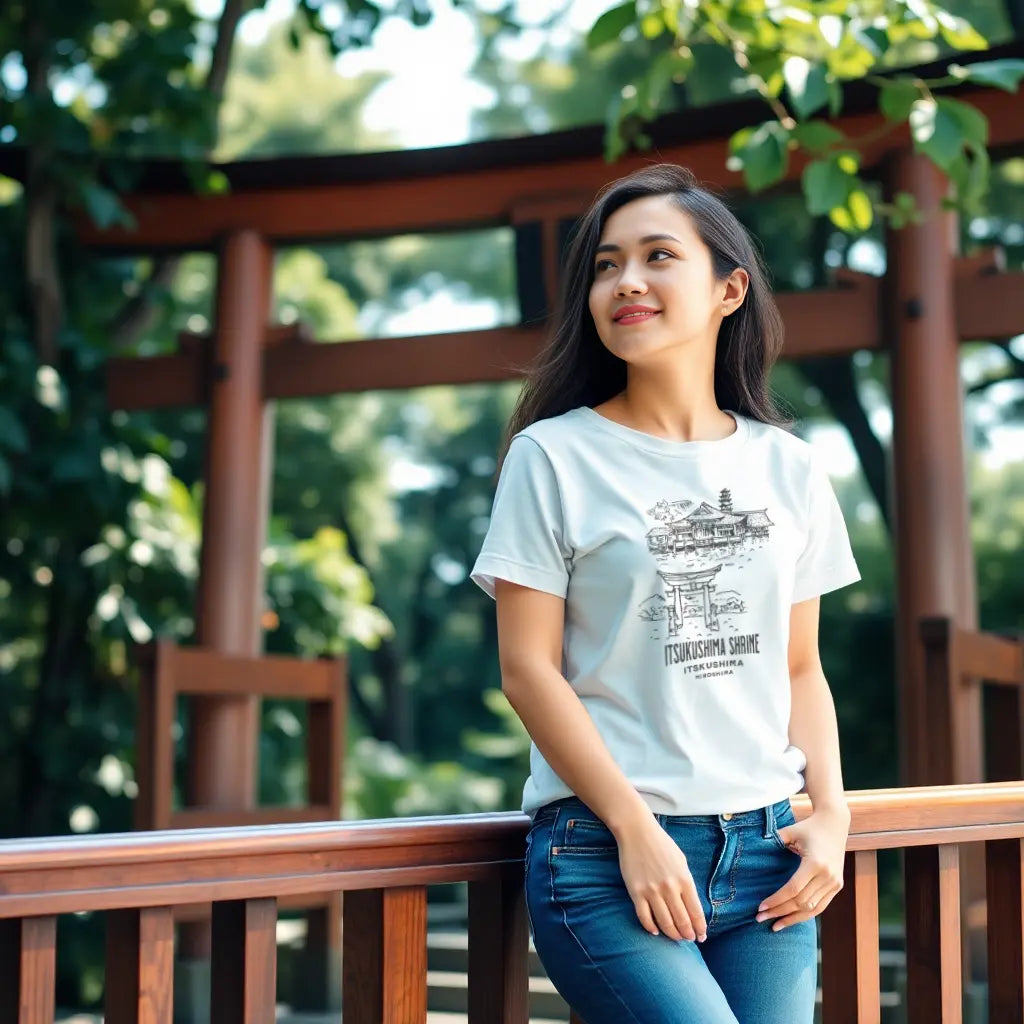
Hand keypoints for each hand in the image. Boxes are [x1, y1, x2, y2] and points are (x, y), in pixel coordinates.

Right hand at [616, 816, 707, 941]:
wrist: (637, 831)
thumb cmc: (661, 844)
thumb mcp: (681, 862)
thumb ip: (686, 883)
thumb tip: (691, 906)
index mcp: (684, 879)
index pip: (696, 913)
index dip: (700, 928)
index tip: (701, 936)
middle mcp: (670, 888)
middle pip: (682, 921)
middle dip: (688, 934)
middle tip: (689, 939)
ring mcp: (652, 891)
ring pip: (665, 923)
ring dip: (672, 934)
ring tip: (676, 937)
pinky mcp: (636, 892)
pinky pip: (644, 917)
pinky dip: (651, 928)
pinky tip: (655, 931)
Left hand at [756, 806, 849, 930]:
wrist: (834, 823)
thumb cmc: (808, 827)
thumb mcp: (790, 831)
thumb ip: (773, 841)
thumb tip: (751, 851)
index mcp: (815, 863)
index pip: (793, 889)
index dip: (776, 900)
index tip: (761, 908)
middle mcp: (828, 876)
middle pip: (801, 902)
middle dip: (780, 912)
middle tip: (760, 918)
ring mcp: (835, 883)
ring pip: (812, 909)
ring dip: (792, 919)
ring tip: (775, 926)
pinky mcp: (837, 886)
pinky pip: (821, 906)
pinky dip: (805, 914)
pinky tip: (791, 919)